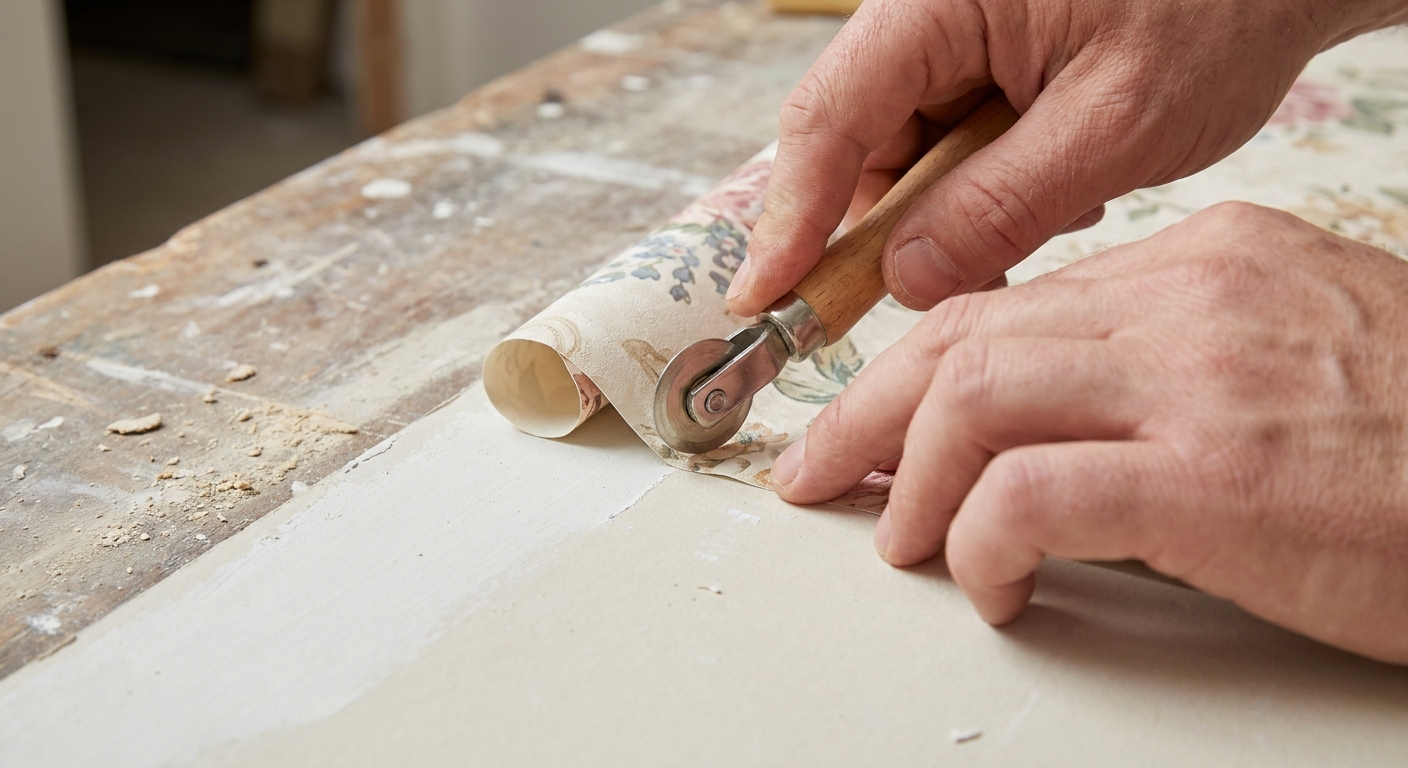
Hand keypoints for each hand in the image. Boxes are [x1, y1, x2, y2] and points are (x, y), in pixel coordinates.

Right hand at [727, 0, 1407, 315]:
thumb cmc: (1224, 10)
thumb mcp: (1116, 125)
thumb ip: (1001, 206)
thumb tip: (908, 279)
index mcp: (942, 0)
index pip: (830, 117)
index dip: (790, 216)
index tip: (764, 298)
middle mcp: (930, 10)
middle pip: (859, 138)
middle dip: (893, 225)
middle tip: (926, 293)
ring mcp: (955, 31)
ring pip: (907, 149)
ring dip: (954, 207)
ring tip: (1054, 202)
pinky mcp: (986, 56)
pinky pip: (951, 140)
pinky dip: (988, 183)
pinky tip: (1059, 181)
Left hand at [769, 203, 1407, 664]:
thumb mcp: (1293, 362)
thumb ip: (1171, 370)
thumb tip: (1051, 435)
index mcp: (1206, 262)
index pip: (1010, 303)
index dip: (914, 368)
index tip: (869, 423)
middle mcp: (1191, 298)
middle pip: (964, 336)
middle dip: (867, 412)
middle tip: (820, 476)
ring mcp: (1202, 378)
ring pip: (973, 395)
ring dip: (910, 479)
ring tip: (900, 542)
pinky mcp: (1217, 475)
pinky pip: (1030, 492)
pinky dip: (981, 540)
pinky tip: (992, 583)